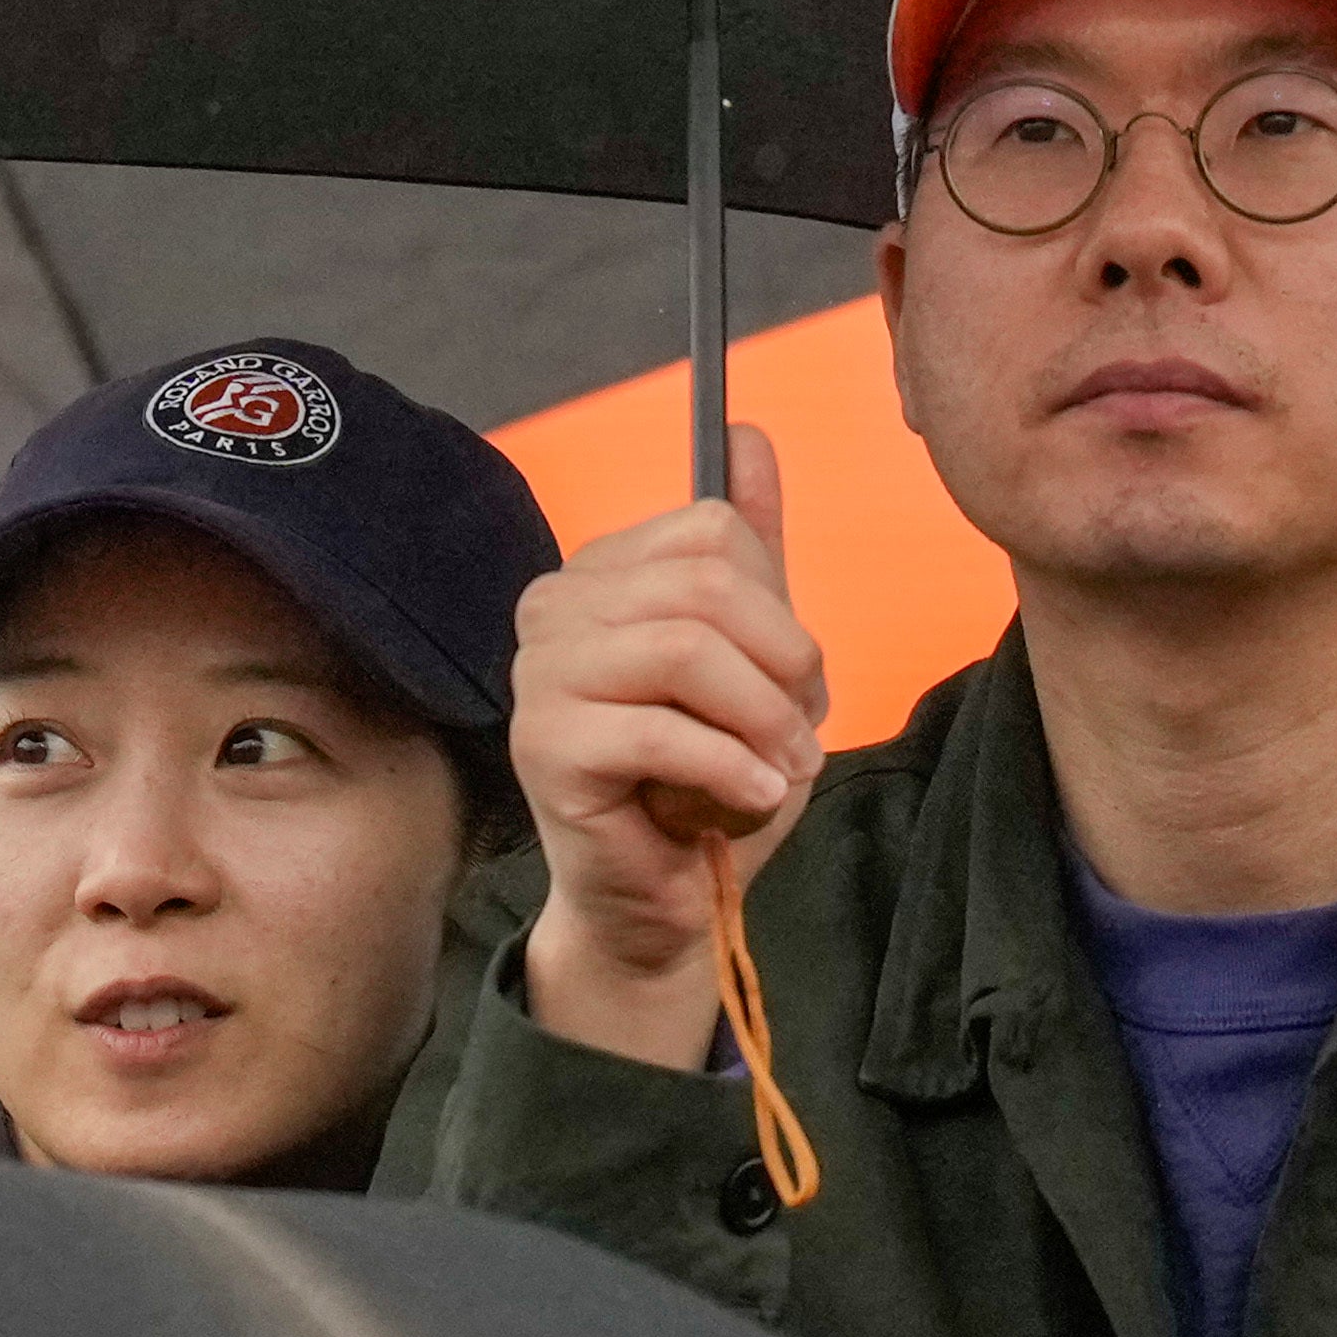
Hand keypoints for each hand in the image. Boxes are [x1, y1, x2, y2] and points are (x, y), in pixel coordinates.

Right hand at [513, 444, 825, 1071]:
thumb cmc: (703, 784)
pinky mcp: (544, 746)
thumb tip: (748, 436)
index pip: (712, 531)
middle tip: (797, 737)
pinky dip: (730, 769)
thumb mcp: (750, 660)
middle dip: (781, 666)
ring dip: (761, 720)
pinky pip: (660, 729)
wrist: (660, 901)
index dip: (778, 612)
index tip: (789, 686)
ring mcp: (539, 675)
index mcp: (599, 574)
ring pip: (685, 648)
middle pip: (704, 583)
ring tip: (779, 772)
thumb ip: (749, 553)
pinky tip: (749, 799)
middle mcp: (553, 608)